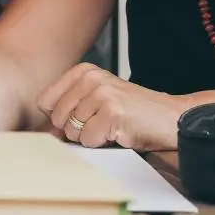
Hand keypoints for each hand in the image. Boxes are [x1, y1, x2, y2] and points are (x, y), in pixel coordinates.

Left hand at [37, 62, 185, 149]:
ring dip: (91, 137)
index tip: (81, 118)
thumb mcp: (96, 101)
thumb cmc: (133, 114)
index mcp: (83, 71)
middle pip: (57, 118)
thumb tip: (44, 130)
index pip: (44, 101)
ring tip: (111, 127)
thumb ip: (70, 109)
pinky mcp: (112, 112)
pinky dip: (102, 143)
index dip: (60, 118)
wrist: (170, 118)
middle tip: (101, 124)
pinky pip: (88, 139)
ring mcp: (102, 93)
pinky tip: (119, 133)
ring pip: (72, 131)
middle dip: (76, 130)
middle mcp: (90, 78)